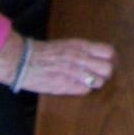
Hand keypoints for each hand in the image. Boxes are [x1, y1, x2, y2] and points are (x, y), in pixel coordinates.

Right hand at [0, 33, 115, 95]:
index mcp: (81, 46)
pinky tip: (77, 86)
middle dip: (105, 72)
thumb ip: (84, 49)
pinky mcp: (65, 86)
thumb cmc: (45, 51)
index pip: (108, 52)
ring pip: (99, 81)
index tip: (106, 61)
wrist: (23, 60)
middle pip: (108, 69)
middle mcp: (80, 59)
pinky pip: (85, 90)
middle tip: (98, 73)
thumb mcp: (68, 44)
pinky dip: (84, 89)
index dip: (110, 58)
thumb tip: (99, 55)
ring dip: (95, 82)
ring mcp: (73, 73)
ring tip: (87, 81)